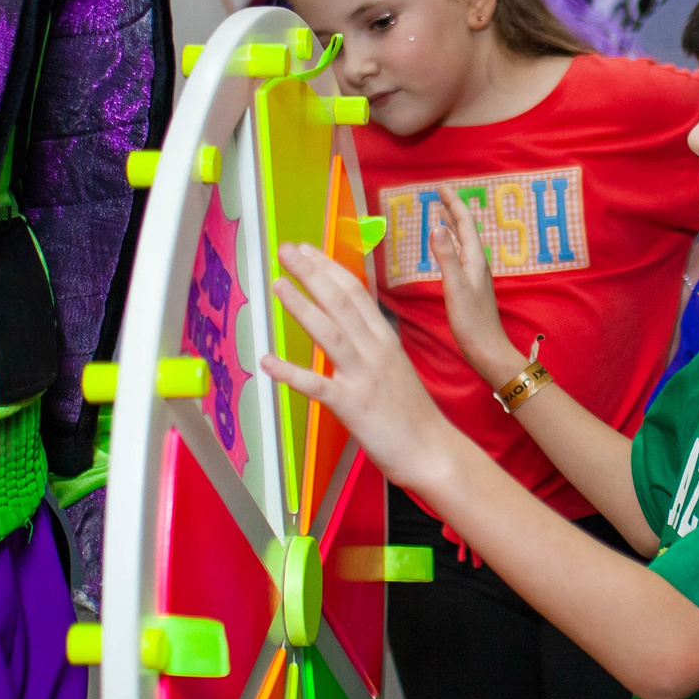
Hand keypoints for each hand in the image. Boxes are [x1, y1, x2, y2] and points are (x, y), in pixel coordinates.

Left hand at [263, 242, 459, 494]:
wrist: (431, 449)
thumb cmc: (411, 411)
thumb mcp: (395, 365)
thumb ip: (371, 344)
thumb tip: (348, 326)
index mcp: (385, 339)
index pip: (355, 292)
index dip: (329, 268)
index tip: (308, 249)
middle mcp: (374, 350)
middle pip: (341, 302)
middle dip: (312, 273)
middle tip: (287, 250)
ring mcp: (363, 376)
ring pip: (329, 333)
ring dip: (302, 306)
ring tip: (279, 285)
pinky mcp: (351, 405)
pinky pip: (316, 385)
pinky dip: (290, 372)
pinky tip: (267, 360)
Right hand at [436, 190, 525, 384]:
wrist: (486, 348)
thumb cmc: (471, 321)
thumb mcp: (454, 286)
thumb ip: (446, 256)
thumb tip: (437, 226)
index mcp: (475, 259)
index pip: (465, 223)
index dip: (453, 203)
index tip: (442, 187)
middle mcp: (477, 263)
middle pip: (466, 229)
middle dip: (453, 210)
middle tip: (440, 194)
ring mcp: (475, 274)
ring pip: (463, 242)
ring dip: (453, 226)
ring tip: (443, 214)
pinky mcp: (470, 286)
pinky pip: (460, 255)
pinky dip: (452, 244)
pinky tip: (448, 249)